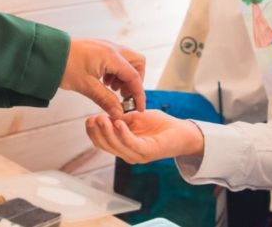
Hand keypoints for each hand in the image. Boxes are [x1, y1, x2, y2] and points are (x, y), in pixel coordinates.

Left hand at [60, 39, 145, 118]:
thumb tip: (119, 113)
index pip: (134, 77)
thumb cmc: (63, 65)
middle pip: (137, 63)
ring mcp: (105, 46)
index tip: (136, 108)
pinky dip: (115, 71)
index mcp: (111, 56)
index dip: (138, 94)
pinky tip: (104, 82)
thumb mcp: (86, 86)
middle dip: (135, 80)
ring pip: (126, 61)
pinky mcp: (97, 48)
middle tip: (124, 95)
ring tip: (111, 89)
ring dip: (124, 76)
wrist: (45, 52)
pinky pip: (115, 59)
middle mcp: (111, 48)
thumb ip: (106, 100)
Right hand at [85, 110, 204, 163]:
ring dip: (107, 132)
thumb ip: (119, 118)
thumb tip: (103, 116)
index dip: (93, 132)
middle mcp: (128, 153)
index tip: (88, 119)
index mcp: (123, 146)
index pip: (101, 143)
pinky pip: (131, 144)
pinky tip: (118, 123)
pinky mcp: (148, 152)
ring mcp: (138, 155)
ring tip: (102, 118)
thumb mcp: (133, 118)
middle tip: (93, 118)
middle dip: (97, 132)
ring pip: (116, 146)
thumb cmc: (159, 125)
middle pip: (105, 146)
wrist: (183, 131)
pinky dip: (123, 134)